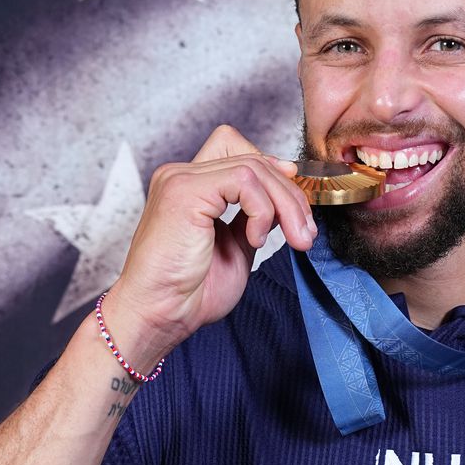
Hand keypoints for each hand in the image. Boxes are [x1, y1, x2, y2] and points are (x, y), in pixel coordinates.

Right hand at [99, 125, 316, 363]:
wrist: (159, 316)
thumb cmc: (188, 293)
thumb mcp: (236, 246)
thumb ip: (254, 217)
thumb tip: (284, 195)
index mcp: (190, 186)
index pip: (235, 148)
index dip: (271, 166)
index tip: (295, 203)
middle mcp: (181, 175)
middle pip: (253, 158)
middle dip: (290, 195)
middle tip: (305, 234)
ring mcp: (180, 179)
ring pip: (254, 167)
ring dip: (286, 205)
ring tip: (294, 240)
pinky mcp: (184, 190)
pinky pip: (243, 181)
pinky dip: (262, 210)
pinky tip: (255, 239)